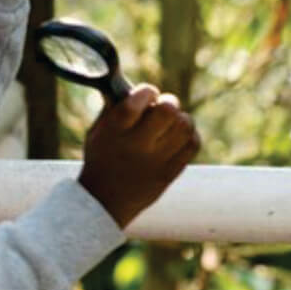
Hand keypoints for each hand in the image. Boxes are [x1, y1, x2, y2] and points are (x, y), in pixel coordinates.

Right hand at [78, 85, 199, 227]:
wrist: (104, 203)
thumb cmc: (101, 158)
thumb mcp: (97, 131)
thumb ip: (115, 108)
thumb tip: (135, 86)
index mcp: (115, 132)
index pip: (136, 102)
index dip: (148, 91)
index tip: (147, 94)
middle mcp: (136, 146)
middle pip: (167, 111)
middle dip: (169, 102)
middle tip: (163, 108)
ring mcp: (155, 162)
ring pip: (185, 126)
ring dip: (181, 118)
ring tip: (171, 123)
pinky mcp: (169, 174)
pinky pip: (193, 145)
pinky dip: (190, 135)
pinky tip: (178, 137)